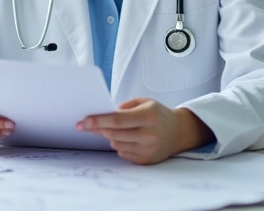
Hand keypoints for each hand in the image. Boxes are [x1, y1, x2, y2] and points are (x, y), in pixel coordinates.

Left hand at [77, 98, 213, 164]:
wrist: (179, 132)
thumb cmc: (158, 114)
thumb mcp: (144, 102)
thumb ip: (124, 107)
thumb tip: (102, 115)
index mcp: (148, 116)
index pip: (117, 120)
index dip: (98, 121)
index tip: (83, 121)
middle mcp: (149, 134)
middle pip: (113, 133)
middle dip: (97, 128)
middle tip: (85, 124)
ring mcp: (148, 149)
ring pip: (116, 144)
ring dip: (110, 136)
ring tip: (117, 129)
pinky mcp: (146, 160)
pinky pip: (122, 153)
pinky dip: (120, 145)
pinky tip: (127, 138)